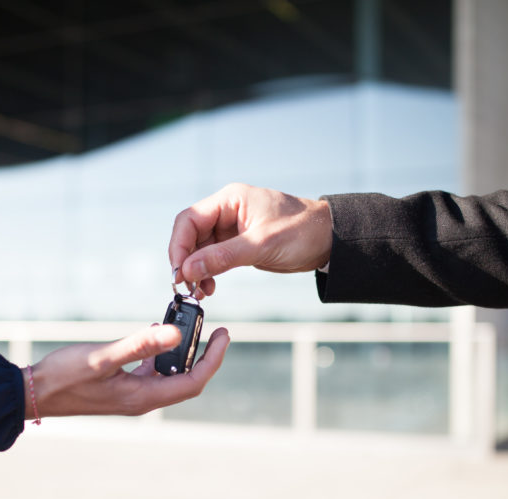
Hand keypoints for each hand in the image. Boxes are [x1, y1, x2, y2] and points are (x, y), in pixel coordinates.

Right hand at [27, 324, 229, 418]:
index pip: (193, 381)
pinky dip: (160, 354)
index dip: (213, 359)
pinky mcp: (122, 386)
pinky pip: (152, 371)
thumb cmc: (65, 376)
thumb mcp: (103, 357)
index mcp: (144, 397)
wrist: (35, 393)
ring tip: (190, 327)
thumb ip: (139, 345)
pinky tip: (155, 334)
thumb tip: (177, 334)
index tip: (224, 335)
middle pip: (187, 380)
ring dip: (183, 354)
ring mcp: (132, 394)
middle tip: (215, 330)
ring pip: (171, 375)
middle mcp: (143, 399)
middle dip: (205, 355)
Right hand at [169, 183, 332, 297]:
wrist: (328, 240)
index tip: (179, 272)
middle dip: (186, 261)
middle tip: (185, 286)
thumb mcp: (261, 244)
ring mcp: (231, 228)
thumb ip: (223, 257)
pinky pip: (213, 257)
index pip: (189, 219)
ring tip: (199, 291)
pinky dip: (208, 272)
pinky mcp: (238, 244)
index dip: (179, 246)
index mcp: (230, 200)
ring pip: (200, 249)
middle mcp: (227, 211)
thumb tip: (188, 270)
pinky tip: (209, 287)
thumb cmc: (301, 231)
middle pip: (190, 234)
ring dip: (196, 270)